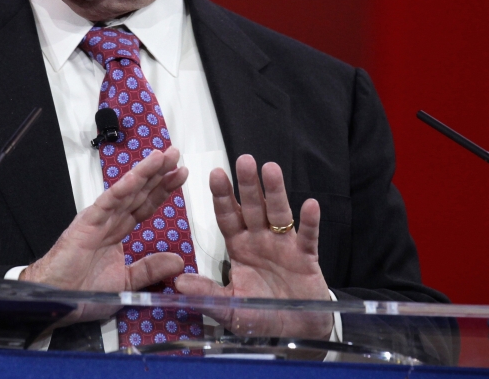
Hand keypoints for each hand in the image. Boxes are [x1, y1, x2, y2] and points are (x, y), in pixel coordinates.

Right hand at [21, 147, 187, 322]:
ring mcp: (98, 220)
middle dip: (158, 173)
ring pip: (125, 191)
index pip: (145, 205)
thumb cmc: (82, 292)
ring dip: (143, 173)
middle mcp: (110, 221)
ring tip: (161, 157)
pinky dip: (120, 189)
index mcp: (118, 231)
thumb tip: (178, 261)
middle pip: (139, 192)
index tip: (180, 175)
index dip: (163, 189)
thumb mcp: (126, 282)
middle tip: (175, 154)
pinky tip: (134, 177)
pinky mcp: (86, 224)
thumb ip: (150, 269)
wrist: (55, 301)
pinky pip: (106, 203)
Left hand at [175, 154, 332, 338]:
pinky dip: (310, 222)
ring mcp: (285, 246)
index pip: (228, 217)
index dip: (222, 196)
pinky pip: (309, 237)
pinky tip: (310, 205)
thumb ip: (207, 294)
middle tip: (243, 159)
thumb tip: (178, 283)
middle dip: (248, 184)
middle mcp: (261, 240)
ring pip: (279, 214)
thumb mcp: (230, 308)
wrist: (296, 329)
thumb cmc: (261, 315)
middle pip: (253, 207)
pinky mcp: (307, 257)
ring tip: (271, 169)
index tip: (215, 174)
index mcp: (240, 247)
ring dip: (276, 192)